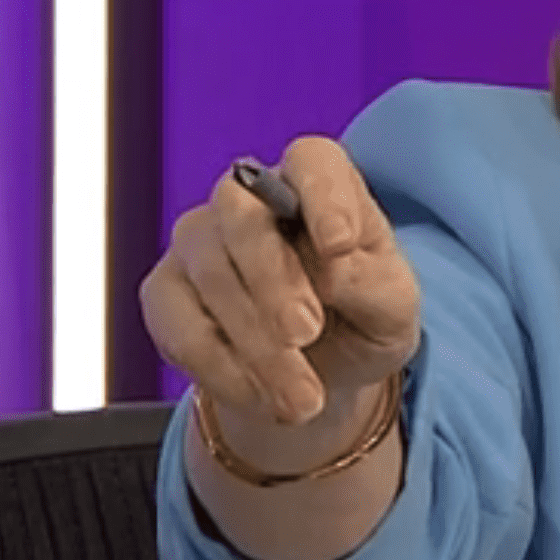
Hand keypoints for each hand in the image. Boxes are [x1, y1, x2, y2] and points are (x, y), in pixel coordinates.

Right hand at [141, 136, 420, 428]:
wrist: (319, 377)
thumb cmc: (362, 319)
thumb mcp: (394, 308)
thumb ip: (375, 283)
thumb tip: (333, 267)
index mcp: (319, 185)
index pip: (313, 161)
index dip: (323, 195)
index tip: (340, 243)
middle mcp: (249, 199)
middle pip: (241, 211)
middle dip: (273, 278)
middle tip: (306, 333)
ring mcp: (200, 241)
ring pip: (211, 274)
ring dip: (257, 344)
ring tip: (302, 398)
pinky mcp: (165, 292)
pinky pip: (179, 324)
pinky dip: (222, 368)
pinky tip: (260, 395)